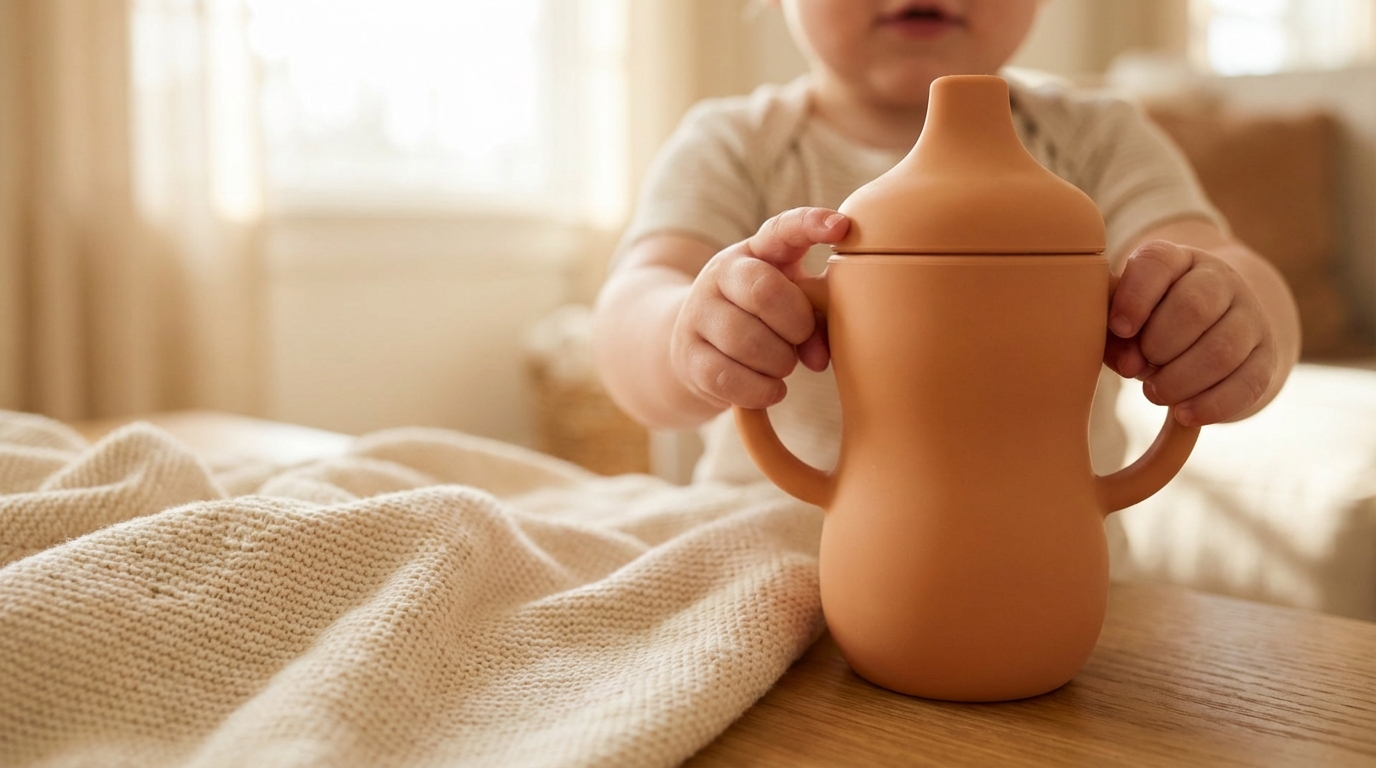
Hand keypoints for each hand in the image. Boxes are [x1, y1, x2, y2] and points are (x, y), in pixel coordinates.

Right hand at [670, 207, 848, 409]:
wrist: (695, 344)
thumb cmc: (760, 319)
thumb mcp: (790, 304)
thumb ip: (815, 319)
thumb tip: (819, 358)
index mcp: (755, 251)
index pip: (781, 228)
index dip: (811, 223)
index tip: (841, 228)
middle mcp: (719, 274)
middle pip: (763, 291)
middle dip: (795, 323)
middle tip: (800, 338)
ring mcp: (698, 314)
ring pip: (744, 340)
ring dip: (778, 362)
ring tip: (782, 365)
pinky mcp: (688, 357)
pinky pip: (728, 378)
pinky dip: (760, 390)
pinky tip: (770, 388)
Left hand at [1104, 240, 1277, 426]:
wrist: (1210, 329)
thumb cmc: (1152, 322)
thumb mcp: (1128, 318)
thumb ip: (1116, 336)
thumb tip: (1129, 362)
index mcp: (1177, 260)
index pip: (1158, 263)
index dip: (1135, 297)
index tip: (1118, 328)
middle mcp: (1220, 280)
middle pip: (1195, 306)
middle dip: (1159, 345)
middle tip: (1138, 367)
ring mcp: (1250, 316)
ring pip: (1223, 349)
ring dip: (1180, 380)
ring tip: (1155, 392)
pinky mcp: (1266, 356)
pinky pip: (1247, 383)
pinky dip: (1211, 405)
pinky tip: (1184, 414)